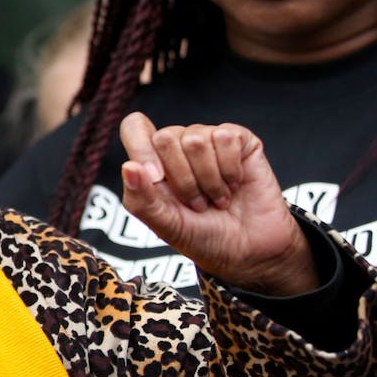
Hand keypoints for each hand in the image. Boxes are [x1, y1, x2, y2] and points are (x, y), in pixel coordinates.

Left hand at [119, 112, 315, 294]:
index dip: (142, 148)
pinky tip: (234, 184)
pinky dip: (230, 169)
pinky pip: (226, 137)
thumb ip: (141, 198)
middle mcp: (179, 146)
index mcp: (154, 161)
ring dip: (209, 179)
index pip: (134, 126)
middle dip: (183, 179)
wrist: (248, 250)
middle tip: (197, 203)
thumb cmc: (202, 237)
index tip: (158, 178)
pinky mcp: (239, 140)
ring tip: (217, 199)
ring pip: (196, 139)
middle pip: (165, 137)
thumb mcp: (165, 225)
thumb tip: (128, 166)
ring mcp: (209, 140)